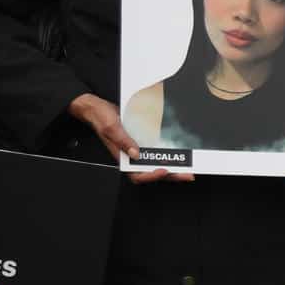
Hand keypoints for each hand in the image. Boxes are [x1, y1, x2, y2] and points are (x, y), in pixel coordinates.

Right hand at [69, 92, 193, 182]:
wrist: (97, 108)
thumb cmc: (100, 118)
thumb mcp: (110, 127)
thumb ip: (122, 140)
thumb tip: (135, 153)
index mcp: (121, 157)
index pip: (137, 175)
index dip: (151, 176)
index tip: (164, 170)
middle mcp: (131, 156)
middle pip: (151, 171)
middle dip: (170, 175)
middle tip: (187, 174)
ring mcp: (137, 149)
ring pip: (155, 163)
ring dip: (172, 166)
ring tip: (187, 167)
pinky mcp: (141, 141)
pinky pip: (156, 150)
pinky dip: (167, 153)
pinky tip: (178, 152)